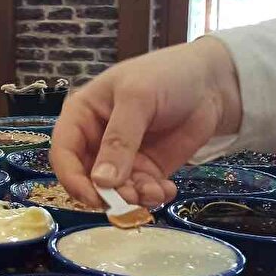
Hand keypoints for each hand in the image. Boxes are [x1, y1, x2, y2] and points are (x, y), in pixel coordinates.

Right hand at [49, 37, 243, 208]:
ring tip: (154, 192)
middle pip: (86, 178)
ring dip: (132, 198)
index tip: (93, 198)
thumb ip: (119, 140)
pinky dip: (151, 197)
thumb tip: (102, 182)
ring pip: (115, 190)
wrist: (211, 82)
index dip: (72, 178)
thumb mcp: (137, 100)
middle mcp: (96, 139)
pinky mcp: (146, 168)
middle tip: (130, 199)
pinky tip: (166, 190)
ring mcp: (122, 157)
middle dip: (106, 193)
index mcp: (82, 116)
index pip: (64, 153)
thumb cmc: (165, 76)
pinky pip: (140, 191)